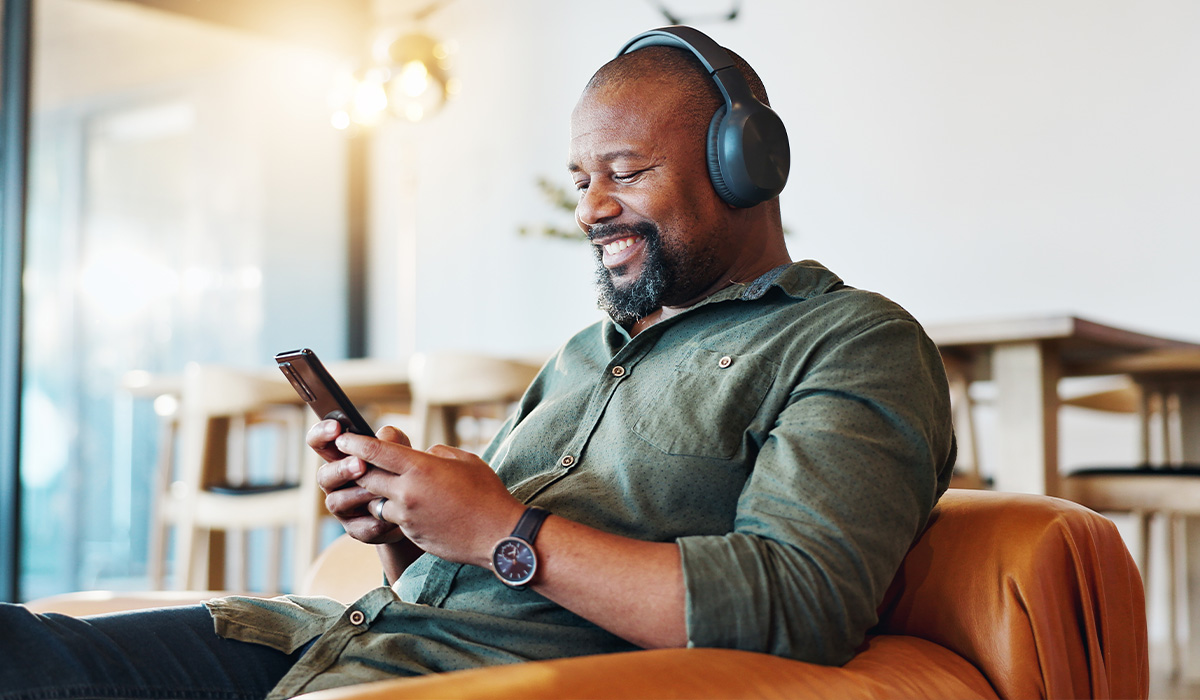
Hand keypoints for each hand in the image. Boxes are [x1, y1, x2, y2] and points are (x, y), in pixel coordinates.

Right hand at [309, 420, 408, 544]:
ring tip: (377, 490)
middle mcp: (336, 483)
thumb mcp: (400, 450)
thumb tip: (383, 438)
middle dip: (341, 469)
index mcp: (341, 458)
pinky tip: (389, 516)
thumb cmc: (402, 471)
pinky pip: (360, 527)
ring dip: (356, 494)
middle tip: (360, 464)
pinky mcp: (357, 529)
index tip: (335, 427)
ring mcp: (344, 508)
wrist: (417, 507)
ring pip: (336, 502)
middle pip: (324, 475)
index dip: (321, 434)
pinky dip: (374, 521)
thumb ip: (391, 440)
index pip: (320, 443)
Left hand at [332, 431, 525, 567]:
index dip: (355, 442)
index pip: (375, 451)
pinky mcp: (412, 534)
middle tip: (357, 461)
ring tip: (394, 488)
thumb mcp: (464, 460)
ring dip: (379, 494)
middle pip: (367, 477)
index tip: (343, 438)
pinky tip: (417, 509)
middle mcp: (407, 492)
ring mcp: (408, 516)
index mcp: (420, 468)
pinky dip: (398, 511)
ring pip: (377, 501)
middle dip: (360, 468)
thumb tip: (420, 455)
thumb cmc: (487, 493)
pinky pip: (395, 519)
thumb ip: (436, 453)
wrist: (498, 536)